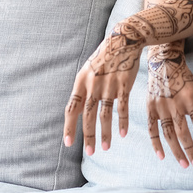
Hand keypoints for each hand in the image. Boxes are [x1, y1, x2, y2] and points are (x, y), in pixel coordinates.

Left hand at [63, 21, 145, 155]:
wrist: (123, 40)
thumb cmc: (104, 58)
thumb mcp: (88, 71)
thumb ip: (83, 91)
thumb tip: (76, 112)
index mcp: (81, 82)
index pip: (71, 109)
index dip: (69, 127)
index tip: (68, 143)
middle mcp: (93, 84)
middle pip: (88, 115)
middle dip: (88, 135)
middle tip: (90, 152)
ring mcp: (109, 85)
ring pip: (105, 114)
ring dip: (105, 132)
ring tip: (105, 147)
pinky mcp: (124, 84)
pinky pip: (122, 107)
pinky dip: (122, 122)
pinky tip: (122, 134)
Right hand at [147, 41, 192, 168]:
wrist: (163, 62)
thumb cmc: (184, 79)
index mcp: (191, 99)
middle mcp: (176, 103)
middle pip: (184, 133)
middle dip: (191, 151)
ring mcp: (161, 106)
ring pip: (169, 134)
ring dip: (177, 151)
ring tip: (184, 164)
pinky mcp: (150, 107)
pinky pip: (152, 130)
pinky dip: (156, 144)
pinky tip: (162, 156)